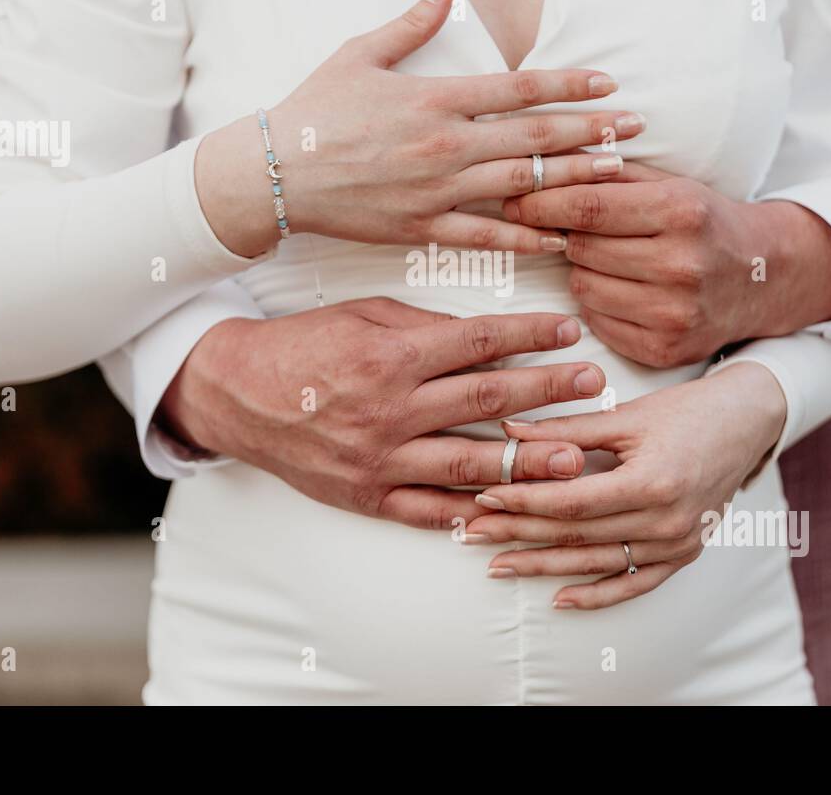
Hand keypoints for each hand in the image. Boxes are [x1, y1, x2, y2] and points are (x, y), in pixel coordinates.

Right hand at [158, 297, 607, 529]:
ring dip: (527, 463)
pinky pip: (428, 511)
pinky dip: (472, 515)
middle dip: (546, 393)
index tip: (570, 332)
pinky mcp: (366, 496)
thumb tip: (485, 337)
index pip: (476, 344)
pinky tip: (513, 511)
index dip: (528, 338)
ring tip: (576, 459)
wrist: (236, 394)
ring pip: (467, 465)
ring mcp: (379, 459)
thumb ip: (425, 326)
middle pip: (484, 403)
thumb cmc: (303, 345)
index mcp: (389, 357)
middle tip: (595, 385)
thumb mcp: (362, 315)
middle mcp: (388, 411)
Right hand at [196, 0, 643, 257]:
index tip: (607, 83)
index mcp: (434, 99)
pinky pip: (485, 237)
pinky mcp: (422, 228)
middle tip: (636, 127)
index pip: (518, 90)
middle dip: (591, 130)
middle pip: (534, 138)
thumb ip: (411, 24)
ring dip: (573, 178)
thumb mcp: (360, 54)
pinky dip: (525, 237)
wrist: (274, 172)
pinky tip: (562, 238)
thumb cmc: (314, 109)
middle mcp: (444, 145)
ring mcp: (436, 190)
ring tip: (618, 172)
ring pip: (520, 184)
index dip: (568, 85)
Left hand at [464, 362, 785, 608]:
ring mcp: (676, 544)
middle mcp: (665, 521)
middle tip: (472, 534)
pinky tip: (558, 598)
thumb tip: (508, 430)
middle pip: (577, 535)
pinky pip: (633, 584)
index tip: (484, 497)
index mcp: (651, 482)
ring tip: (499, 566)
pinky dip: (596, 594)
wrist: (747, 422)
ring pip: (596, 563)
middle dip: (520, 534)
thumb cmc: (687, 411)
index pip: (571, 502)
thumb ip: (567, 428)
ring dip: (544, 567)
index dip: (524, 501)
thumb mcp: (627, 415)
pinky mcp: (683, 554)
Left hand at [502, 163, 830, 366]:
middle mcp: (681, 264)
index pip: (588, 206)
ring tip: (609, 260)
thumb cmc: (704, 221)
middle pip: (581, 248)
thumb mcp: (668, 184)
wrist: (762, 277)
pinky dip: (599, 306)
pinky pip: (598, 323)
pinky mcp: (665, 350)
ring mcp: (674, 314)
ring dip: (584, 272)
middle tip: (571, 230)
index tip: (515, 199)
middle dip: (566, 237)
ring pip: (584, 288)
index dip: (542, 202)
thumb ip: (607, 172)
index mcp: (681, 212)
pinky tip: (622, 291)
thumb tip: (540, 162)